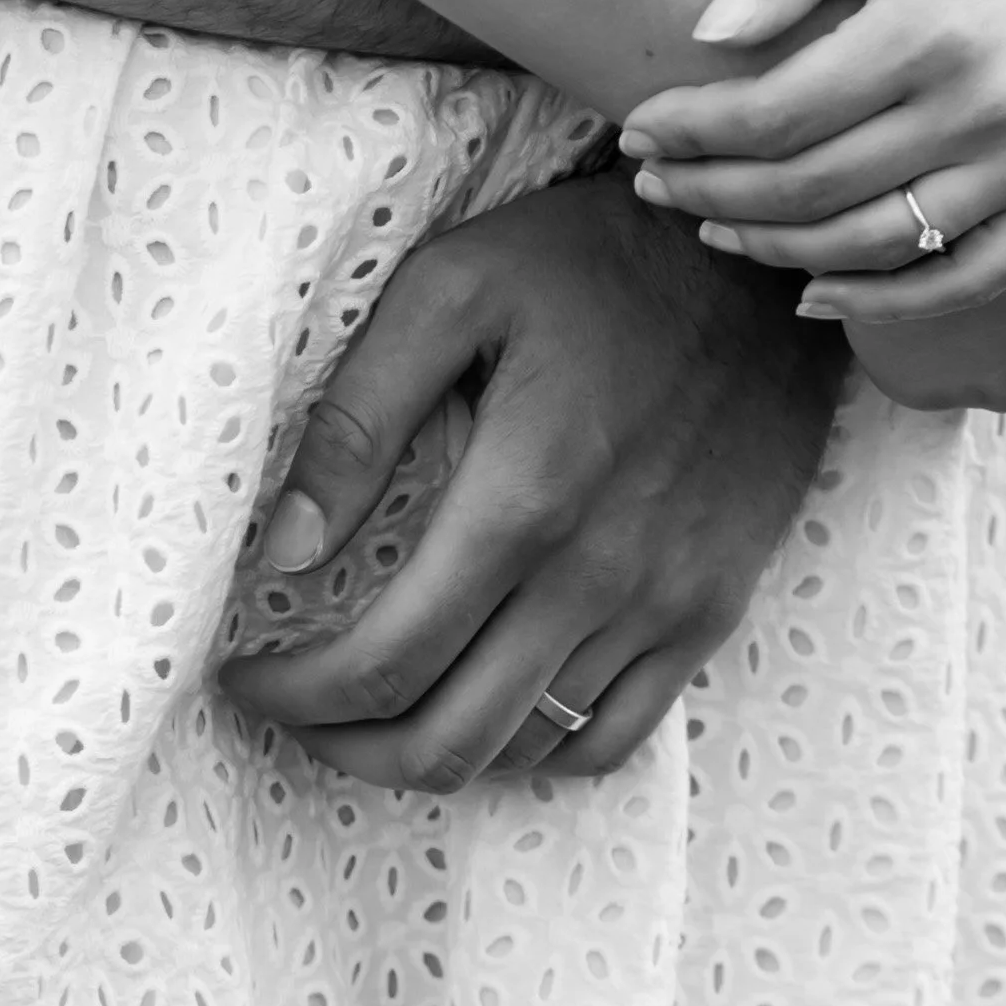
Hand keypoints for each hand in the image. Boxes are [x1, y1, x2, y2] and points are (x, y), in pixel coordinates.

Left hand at [219, 171, 846, 788]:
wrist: (760, 256)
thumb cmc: (592, 259)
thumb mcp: (452, 289)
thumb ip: (359, 418)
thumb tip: (284, 550)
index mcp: (522, 496)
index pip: (384, 663)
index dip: (295, 696)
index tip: (244, 676)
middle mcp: (599, 574)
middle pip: (447, 740)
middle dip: (343, 746)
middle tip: (294, 707)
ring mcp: (667, 602)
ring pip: (524, 749)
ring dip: (430, 749)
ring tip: (374, 704)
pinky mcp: (714, 607)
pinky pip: (614, 739)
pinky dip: (535, 750)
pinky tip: (488, 702)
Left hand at [621, 0, 1005, 308]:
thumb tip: (705, 34)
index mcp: (933, 24)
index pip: (777, 113)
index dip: (693, 132)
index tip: (637, 130)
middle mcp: (990, 105)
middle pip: (813, 188)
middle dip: (712, 191)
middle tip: (651, 182)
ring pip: (877, 243)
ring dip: (776, 249)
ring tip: (712, 225)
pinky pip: (967, 275)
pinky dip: (884, 300)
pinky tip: (813, 289)